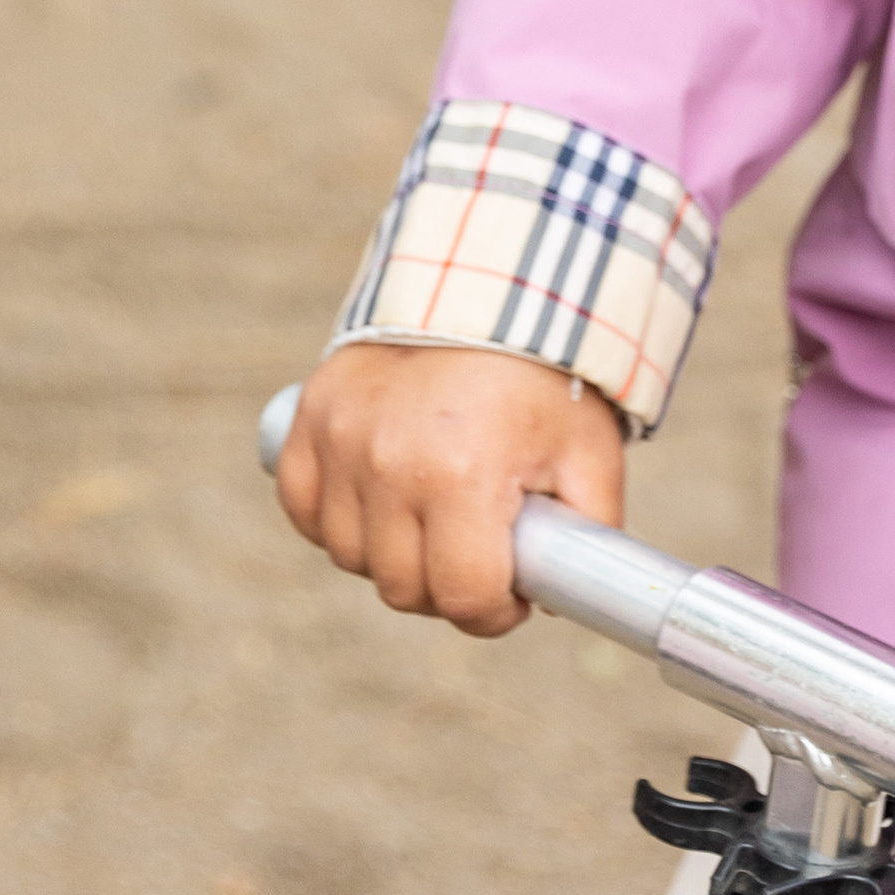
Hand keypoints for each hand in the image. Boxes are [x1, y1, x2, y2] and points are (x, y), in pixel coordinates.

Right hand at [275, 343, 623, 637]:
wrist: (487, 283)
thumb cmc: (543, 373)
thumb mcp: (589, 451)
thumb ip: (589, 533)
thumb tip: (565, 596)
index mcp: (463, 474)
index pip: (462, 596)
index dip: (495, 612)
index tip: (513, 595)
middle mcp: (389, 463)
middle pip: (403, 588)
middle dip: (447, 586)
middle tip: (478, 554)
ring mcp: (341, 440)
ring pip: (351, 556)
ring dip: (391, 554)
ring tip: (434, 516)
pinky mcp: (307, 420)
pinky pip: (305, 509)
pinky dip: (336, 519)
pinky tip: (380, 500)